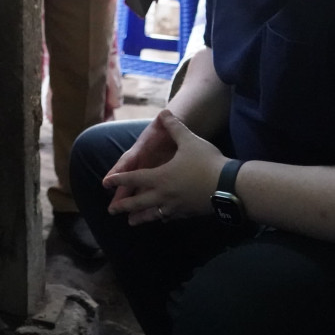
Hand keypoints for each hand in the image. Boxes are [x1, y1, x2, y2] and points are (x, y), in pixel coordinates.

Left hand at [104, 112, 226, 224]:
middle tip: (111, 211)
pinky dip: (162, 218)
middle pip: (138, 202)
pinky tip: (162, 218)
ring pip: (153, 214)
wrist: (228, 186)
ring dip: (140, 218)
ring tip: (131, 222)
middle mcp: (163, 195)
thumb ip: (174, 127)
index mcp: (160, 177)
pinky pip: (170, 217)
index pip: (134, 178)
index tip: (106, 184)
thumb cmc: (206, 162)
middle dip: (123, 206)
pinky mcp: (188, 213)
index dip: (119, 180)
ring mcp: (176, 207)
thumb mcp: (189, 140)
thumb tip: (164, 112)